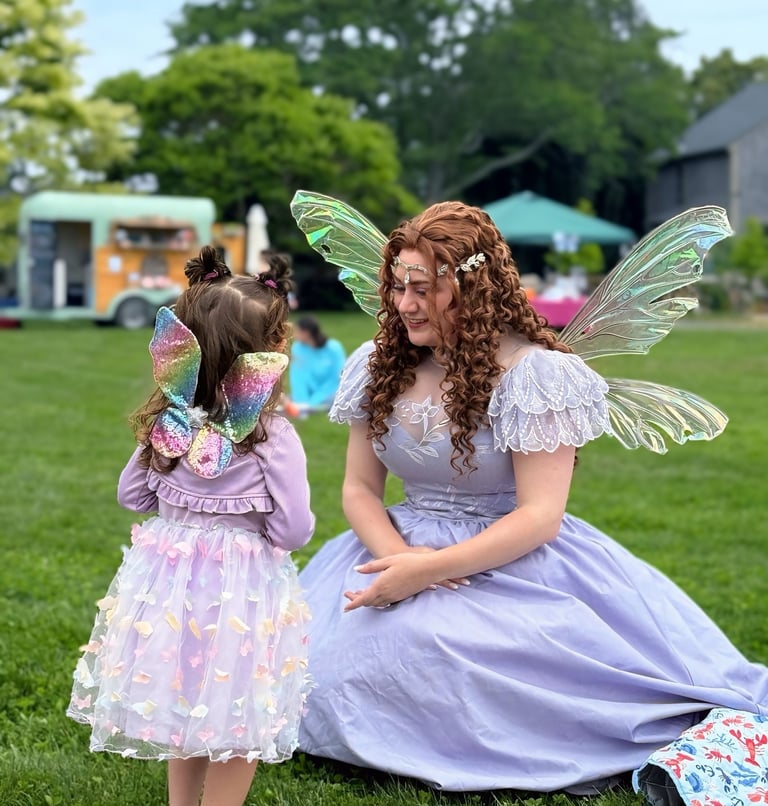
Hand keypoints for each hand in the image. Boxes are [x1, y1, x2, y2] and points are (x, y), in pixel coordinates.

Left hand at [343, 552, 468, 611]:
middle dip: (357, 600)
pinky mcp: (401, 596)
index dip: (353, 603)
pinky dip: (377, 600)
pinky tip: (375, 594)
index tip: (345, 608)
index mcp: (381, 585)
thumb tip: (356, 569)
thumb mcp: (388, 560)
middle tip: (349, 595)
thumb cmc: (408, 562)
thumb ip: (371, 567)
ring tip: (359, 594)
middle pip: (368, 602)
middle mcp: (388, 594)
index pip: (363, 599)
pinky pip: (385, 602)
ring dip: (367, 600)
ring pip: (377, 603)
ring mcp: (395, 596)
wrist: (429, 569)